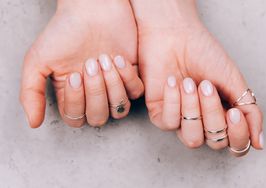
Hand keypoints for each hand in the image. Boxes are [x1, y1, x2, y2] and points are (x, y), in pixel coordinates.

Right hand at [20, 0, 142, 127]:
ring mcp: (113, 86)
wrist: (92, 8)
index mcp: (72, 94)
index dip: (76, 102)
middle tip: (89, 64)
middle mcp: (93, 94)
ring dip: (112, 86)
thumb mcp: (37, 60)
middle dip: (95, 92)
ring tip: (103, 58)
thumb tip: (33, 123)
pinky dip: (128, 77)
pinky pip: (136, 92)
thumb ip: (31, 93)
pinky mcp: (131, 76)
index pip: (75, 118)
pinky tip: (118, 57)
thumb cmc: (64, 31)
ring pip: (119, 109)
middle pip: (99, 117)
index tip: (73, 74)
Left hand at [130, 0, 262, 154]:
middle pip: (214, 142)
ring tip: (189, 82)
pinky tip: (173, 81)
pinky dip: (173, 101)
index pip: (235, 143)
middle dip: (212, 114)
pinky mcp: (159, 114)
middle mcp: (202, 121)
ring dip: (193, 109)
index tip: (234, 112)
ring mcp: (180, 119)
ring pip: (191, 138)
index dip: (237, 133)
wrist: (174, 35)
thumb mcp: (233, 80)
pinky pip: (168, 123)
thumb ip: (249, 111)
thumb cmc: (204, 54)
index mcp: (222, 114)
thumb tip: (259, 142)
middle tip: (207, 85)